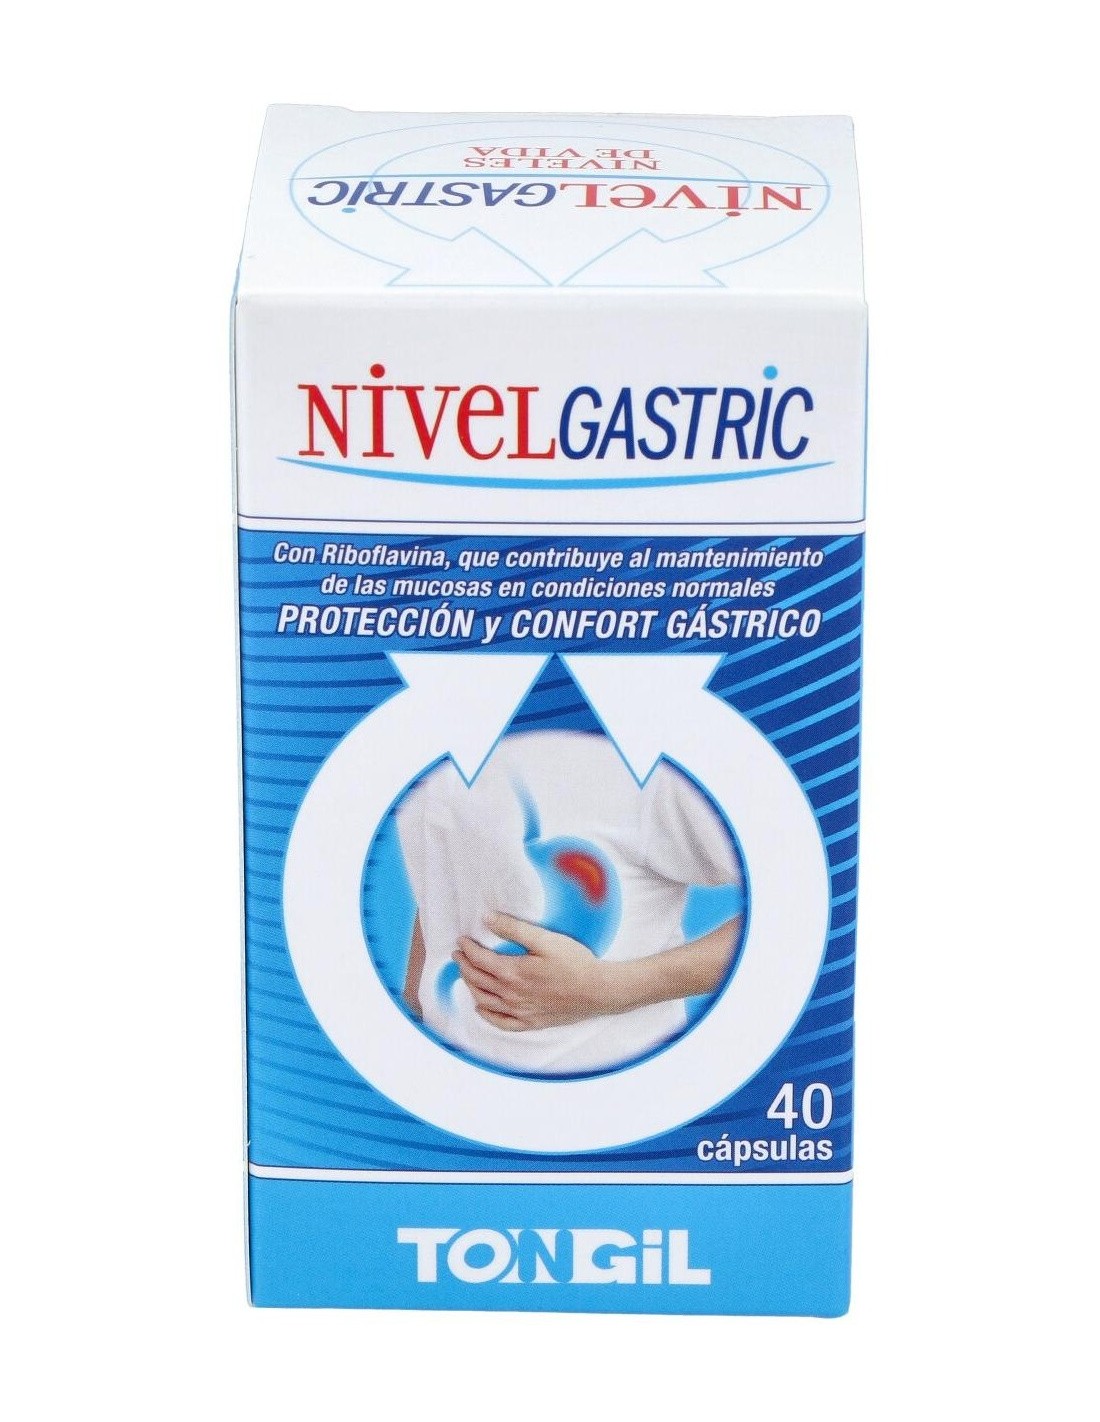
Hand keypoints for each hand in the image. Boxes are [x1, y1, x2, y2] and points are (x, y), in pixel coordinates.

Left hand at [454, 911, 626, 1031]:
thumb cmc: (574, 962)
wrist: (598, 991)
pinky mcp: (531, 1022)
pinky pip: (501, 1023)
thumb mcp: (545, 939)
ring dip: (471, 986)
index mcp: (513, 972)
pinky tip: (482, 1007)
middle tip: (458, 954)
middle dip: (464, 966)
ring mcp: (520, 1011)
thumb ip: (514, 929)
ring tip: (466, 974)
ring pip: (484, 1001)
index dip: (467, 949)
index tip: (461, 940)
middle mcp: (512, 995)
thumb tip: (487, 919)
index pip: (479, 960)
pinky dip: (487, 1015)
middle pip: (477, 980)